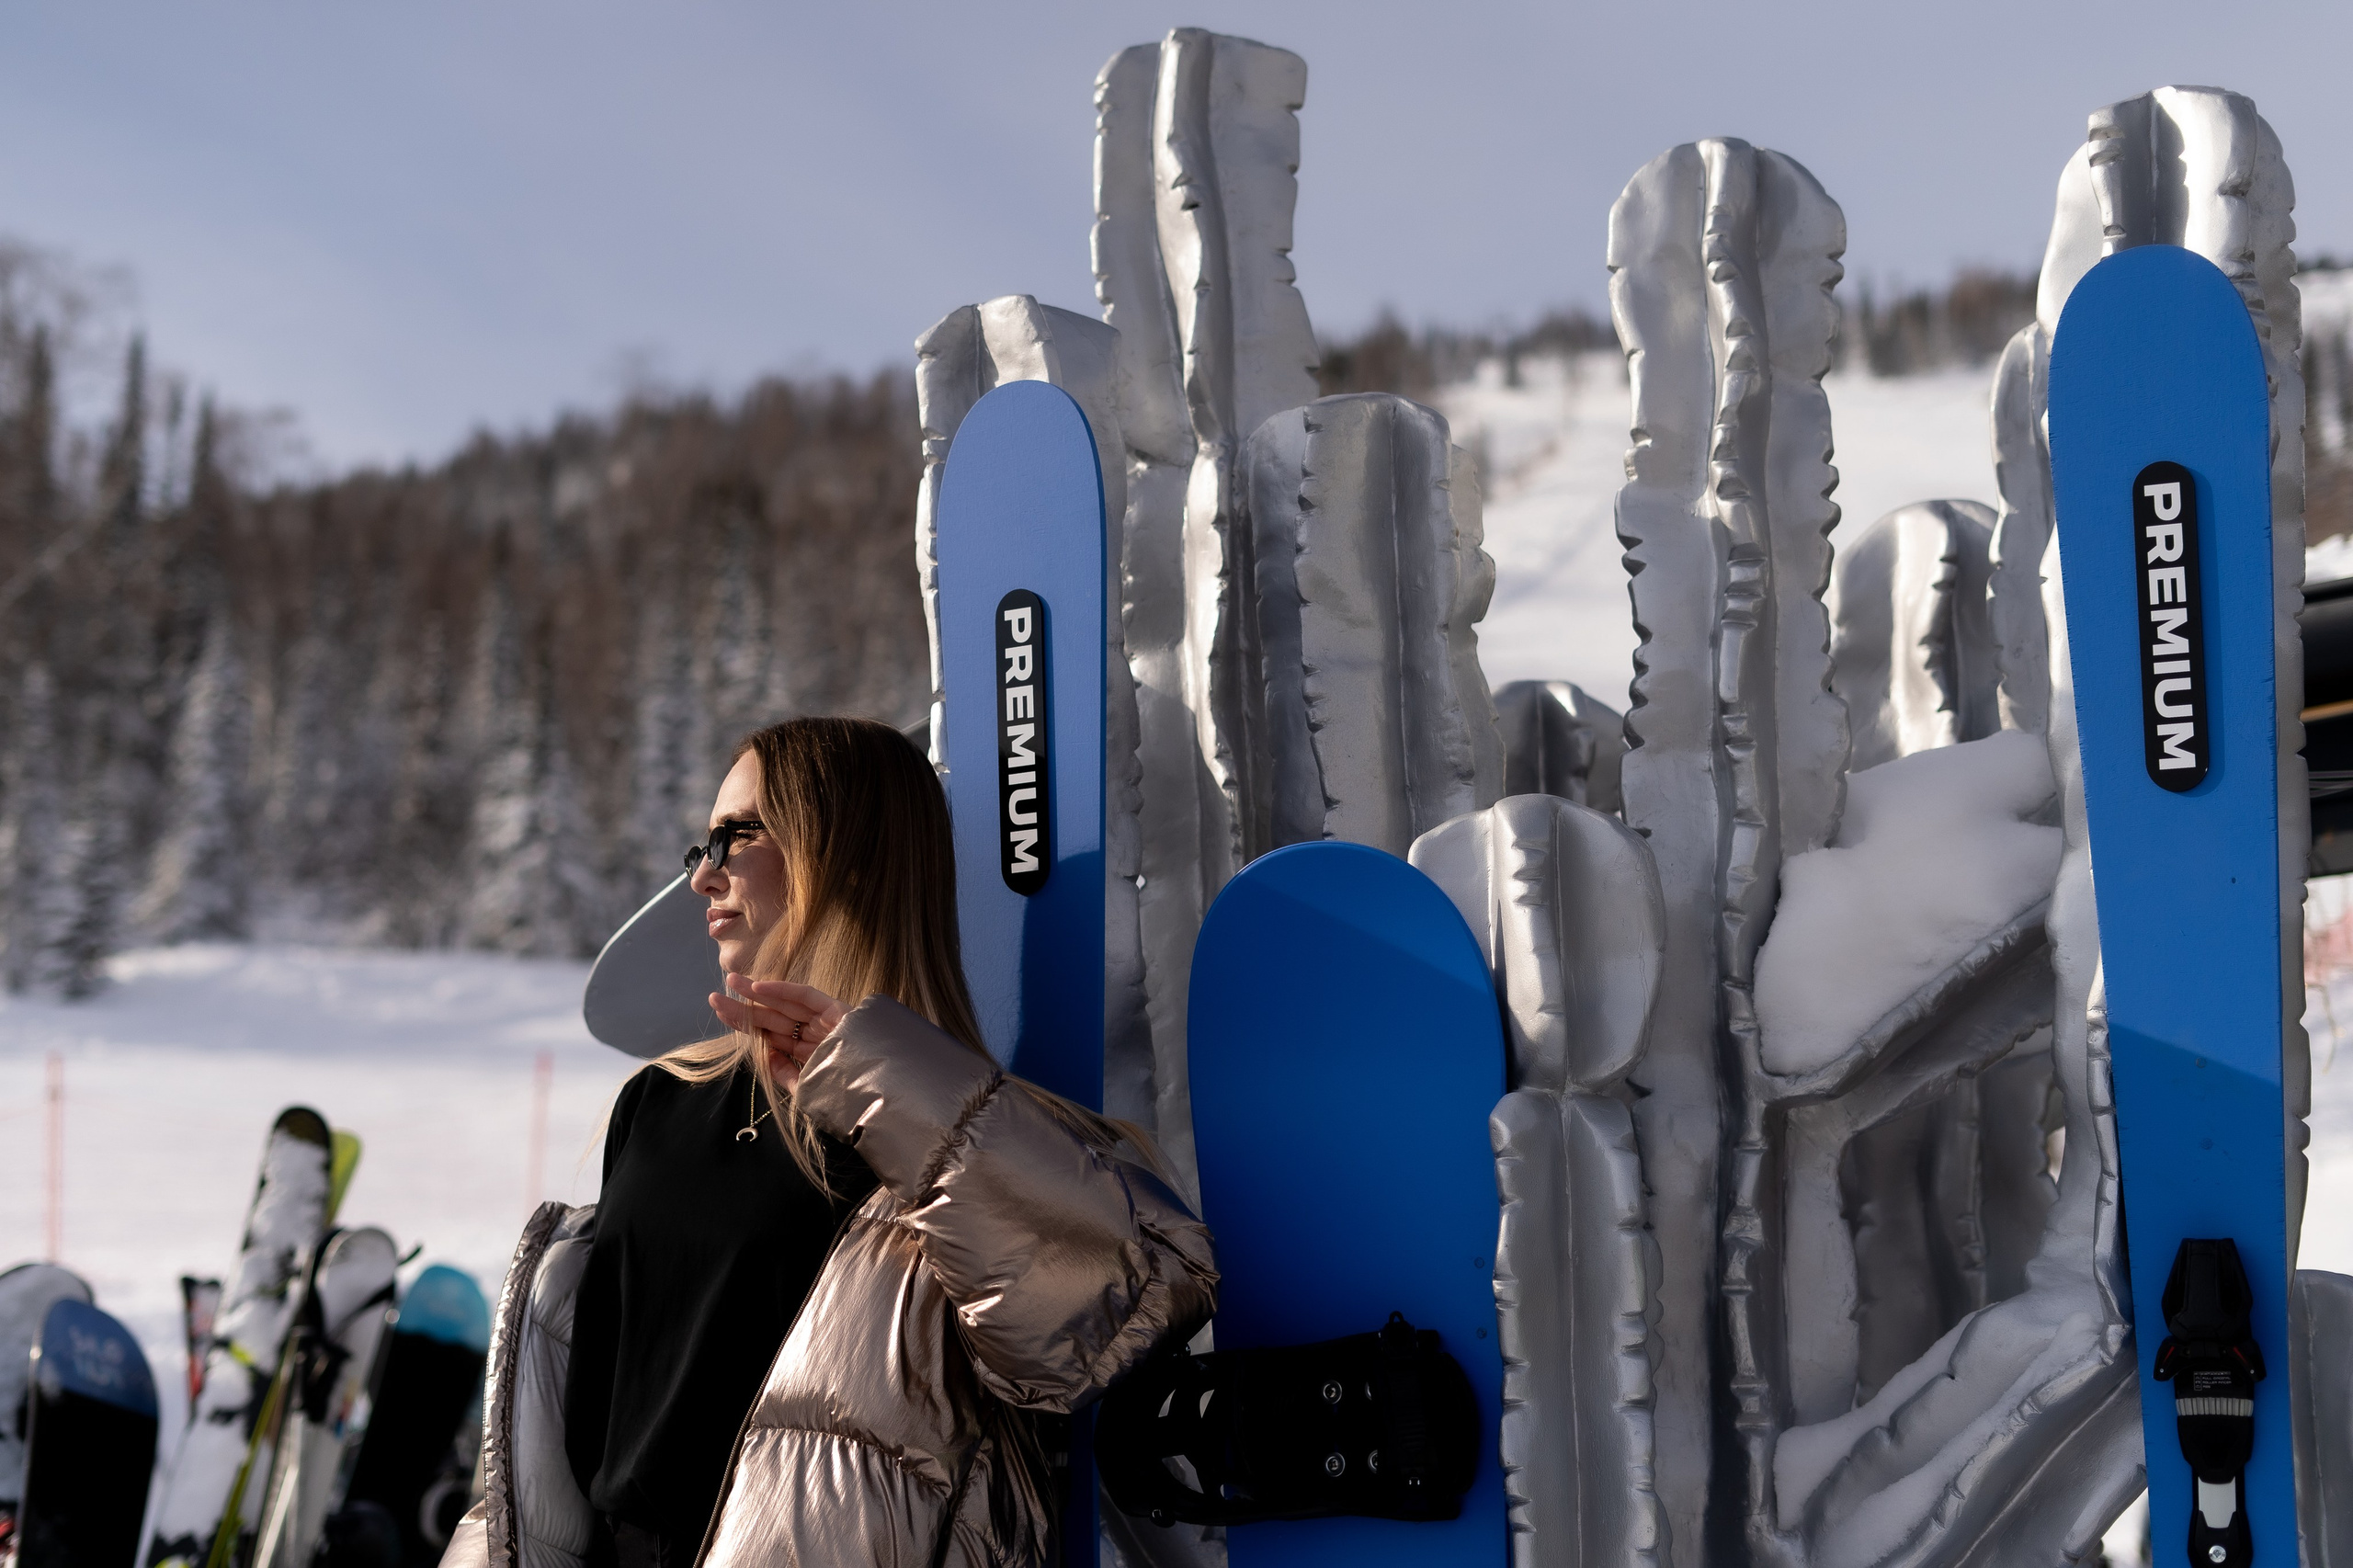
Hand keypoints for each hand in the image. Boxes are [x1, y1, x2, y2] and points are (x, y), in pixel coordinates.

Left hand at [709, 975, 846, 1090]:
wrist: (881, 1094)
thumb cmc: (849, 1096)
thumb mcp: (809, 1090)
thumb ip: (787, 1074)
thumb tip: (766, 1055)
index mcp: (809, 1051)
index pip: (772, 1034)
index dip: (747, 1024)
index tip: (722, 1015)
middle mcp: (816, 1033)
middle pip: (773, 1018)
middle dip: (744, 1008)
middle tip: (715, 998)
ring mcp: (827, 1021)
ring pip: (786, 1003)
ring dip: (757, 993)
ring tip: (731, 982)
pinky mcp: (838, 1011)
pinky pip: (807, 996)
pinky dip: (783, 990)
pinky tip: (759, 988)